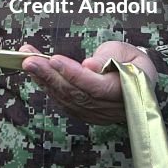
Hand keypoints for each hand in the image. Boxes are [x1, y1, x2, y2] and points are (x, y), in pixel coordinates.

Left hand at [21, 40, 157, 124]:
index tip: (54, 59)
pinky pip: (64, 102)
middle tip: (29, 59)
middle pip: (76, 93)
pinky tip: (36, 74)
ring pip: (67, 99)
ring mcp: (98, 115)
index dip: (74, 74)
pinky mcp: (86, 115)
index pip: (96, 86)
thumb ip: (109, 57)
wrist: (138, 79)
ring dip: (44, 80)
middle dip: (50, 75)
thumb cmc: (132, 62)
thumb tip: (90, 66)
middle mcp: (111, 108)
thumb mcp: (126, 52)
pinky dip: (49, 87)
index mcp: (128, 91)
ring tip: (28, 62)